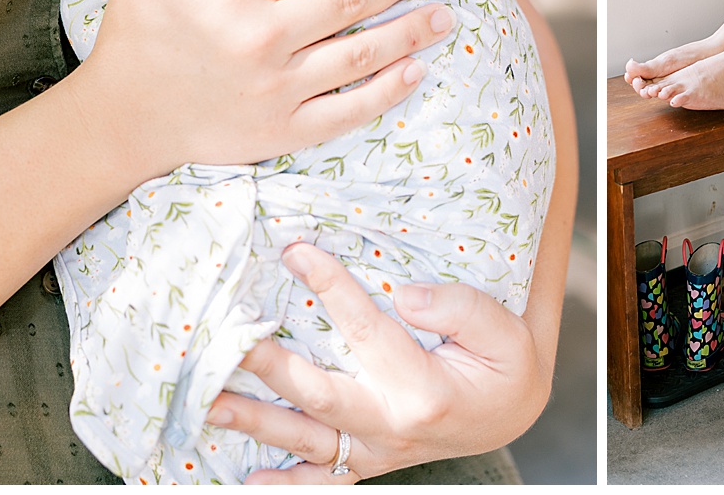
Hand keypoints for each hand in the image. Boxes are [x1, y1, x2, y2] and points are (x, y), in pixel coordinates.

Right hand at [75, 0, 456, 174]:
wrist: (119, 122)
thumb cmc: (137, 37)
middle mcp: (262, 41)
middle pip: (351, 1)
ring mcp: (277, 91)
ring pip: (362, 54)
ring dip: (410, 30)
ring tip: (443, 13)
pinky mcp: (284, 132)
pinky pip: (349, 111)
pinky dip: (389, 91)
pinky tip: (416, 69)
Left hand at [207, 244, 551, 483]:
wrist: (512, 411)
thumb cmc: (507, 363)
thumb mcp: (504, 330)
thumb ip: (459, 308)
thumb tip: (403, 296)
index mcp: (425, 389)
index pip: (367, 329)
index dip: (330, 286)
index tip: (295, 251)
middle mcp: (394, 425)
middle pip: (321, 395)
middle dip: (272, 367)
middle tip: (233, 341)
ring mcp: (378, 449)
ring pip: (310, 440)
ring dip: (258, 423)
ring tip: (211, 405)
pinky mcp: (371, 460)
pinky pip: (324, 480)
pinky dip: (285, 484)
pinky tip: (247, 480)